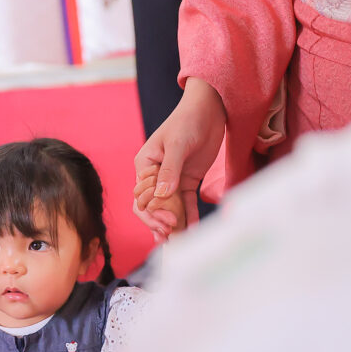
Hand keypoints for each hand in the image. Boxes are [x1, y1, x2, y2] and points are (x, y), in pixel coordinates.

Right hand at [134, 77, 225, 230]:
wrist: (209, 109)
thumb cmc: (187, 121)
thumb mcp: (177, 144)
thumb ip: (169, 170)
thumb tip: (161, 196)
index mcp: (144, 165)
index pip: (140, 196)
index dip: (151, 213)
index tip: (168, 220)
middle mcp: (154, 176)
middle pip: (150, 207)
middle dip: (158, 223)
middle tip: (170, 234)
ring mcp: (171, 180)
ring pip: (167, 209)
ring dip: (172, 225)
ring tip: (178, 242)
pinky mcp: (187, 182)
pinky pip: (185, 204)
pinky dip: (188, 217)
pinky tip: (191, 230)